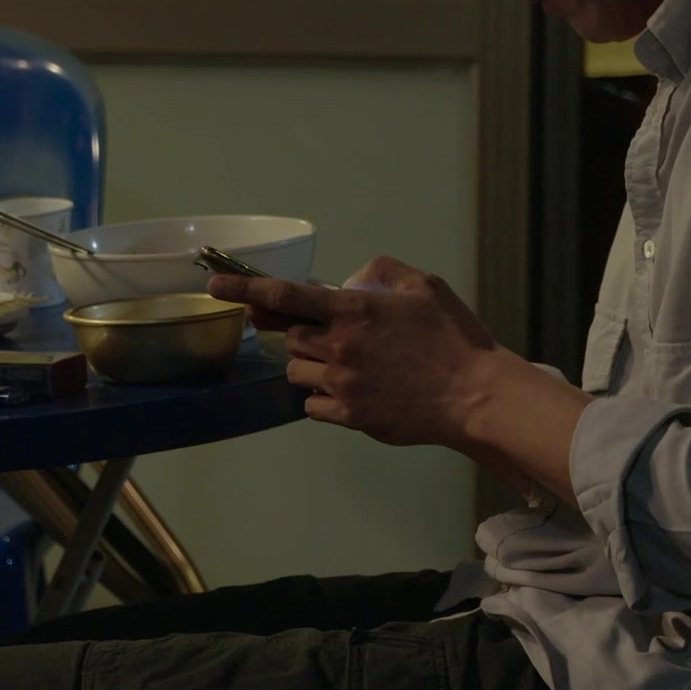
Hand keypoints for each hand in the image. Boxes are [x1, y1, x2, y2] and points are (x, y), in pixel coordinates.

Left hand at [209, 256, 552, 495]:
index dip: (244, 289)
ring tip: (350, 364)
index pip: (285, 295)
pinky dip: (322, 396)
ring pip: (296, 371)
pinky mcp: (350, 416)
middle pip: (290, 337)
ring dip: (312, 364)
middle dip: (303, 333)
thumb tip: (351, 282)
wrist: (477, 395)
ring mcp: (342, 385)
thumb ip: (380, 273)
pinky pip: (312, 405)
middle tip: (335, 336)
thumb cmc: (454, 337)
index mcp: (354, 311)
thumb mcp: (423, 286)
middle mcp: (340, 347)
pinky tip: (353, 390)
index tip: (213, 286)